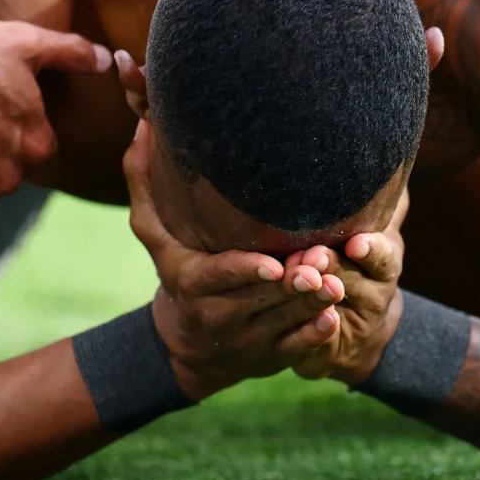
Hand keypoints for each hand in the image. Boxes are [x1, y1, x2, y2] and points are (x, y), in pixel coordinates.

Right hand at [123, 119, 346, 399]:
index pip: (222, 275)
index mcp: (193, 282)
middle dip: (292, 282)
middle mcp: (219, 314)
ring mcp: (248, 339)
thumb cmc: (178, 270)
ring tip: (336, 282)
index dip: (247, 271)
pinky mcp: (272, 356)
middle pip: (261, 297)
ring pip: (283, 321)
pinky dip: (314, 335)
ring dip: (311, 304)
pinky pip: (296, 348)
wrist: (190, 345)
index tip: (272, 262)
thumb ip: (145, 181)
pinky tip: (332, 317)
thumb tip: (143, 123)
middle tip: (321, 261)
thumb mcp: (155, 233)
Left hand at [288, 190, 409, 384]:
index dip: (370, 249)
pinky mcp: (330, 351)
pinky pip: (319, 344)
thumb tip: (393, 167)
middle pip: (353, 279)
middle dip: (332, 268)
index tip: (356, 242)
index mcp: (383, 264)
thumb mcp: (374, 238)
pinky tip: (300, 324)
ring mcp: (353, 324)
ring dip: (315, 297)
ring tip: (298, 282)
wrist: (358, 336)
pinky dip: (311, 335)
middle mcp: (374, 293)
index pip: (382, 254)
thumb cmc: (356, 269)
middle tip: (311, 257)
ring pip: (332, 309)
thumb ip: (380, 205)